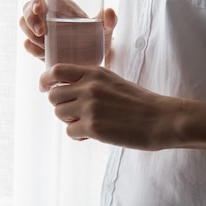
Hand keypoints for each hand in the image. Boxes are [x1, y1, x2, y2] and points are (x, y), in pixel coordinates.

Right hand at [19, 0, 117, 65]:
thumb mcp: (105, 30)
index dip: (35, 0)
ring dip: (30, 35)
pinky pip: (28, 44)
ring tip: (44, 45)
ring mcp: (41, 32)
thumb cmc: (98, 39)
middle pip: (27, 11)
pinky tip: (44, 53)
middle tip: (42, 33)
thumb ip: (110, 20)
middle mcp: (48, 16)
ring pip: (24, 26)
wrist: (94, 59)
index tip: (38, 9)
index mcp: (60, 5)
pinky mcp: (39, 47)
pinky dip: (33, 48)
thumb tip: (109, 11)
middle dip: (30, 21)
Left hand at [39, 63, 183, 149]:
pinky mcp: (92, 127)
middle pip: (54, 96)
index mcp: (94, 72)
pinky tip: (93, 135)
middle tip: (75, 114)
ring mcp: (89, 107)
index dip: (45, 80)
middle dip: (60, 106)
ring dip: (69, 121)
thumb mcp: (113, 81)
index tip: (44, 88)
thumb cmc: (140, 102)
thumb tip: (67, 89)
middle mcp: (89, 87)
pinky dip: (78, 135)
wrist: (161, 119)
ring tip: (87, 124)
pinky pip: (70, 132)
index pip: (56, 70)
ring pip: (59, 114)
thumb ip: (91, 81)